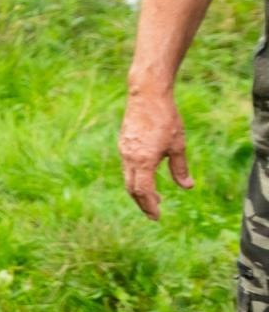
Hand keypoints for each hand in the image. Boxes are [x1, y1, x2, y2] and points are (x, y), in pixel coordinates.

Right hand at [120, 88, 193, 219]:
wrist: (146, 95)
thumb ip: (180, 168)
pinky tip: (147, 176)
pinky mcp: (124, 143)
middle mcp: (129, 157)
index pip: (143, 191)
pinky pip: (127, 166)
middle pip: (132, 188)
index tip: (157, 216)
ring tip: (155, 197)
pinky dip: (136, 177)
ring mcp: (124, 150)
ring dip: (139, 190)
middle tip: (154, 213)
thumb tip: (187, 187)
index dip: (150, 206)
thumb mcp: (178, 145)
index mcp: (143, 160)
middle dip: (142, 203)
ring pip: (128, 178)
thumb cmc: (165, 119)